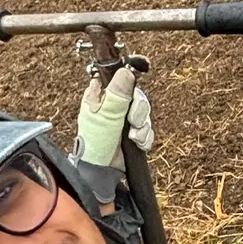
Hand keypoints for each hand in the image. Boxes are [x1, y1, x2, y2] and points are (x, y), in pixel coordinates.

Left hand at [74, 66, 152, 207]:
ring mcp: (122, 119)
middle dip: (139, 109)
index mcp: (100, 95)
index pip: (118, 77)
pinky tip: (136, 143)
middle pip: (137, 95)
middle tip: (132, 120)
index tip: (134, 88)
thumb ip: (117, 94)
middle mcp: (112, 105)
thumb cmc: (95, 143)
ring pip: (144, 112)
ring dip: (142, 125)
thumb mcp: (106, 115)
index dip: (129, 81)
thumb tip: (126, 71)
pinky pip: (147, 128)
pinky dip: (144, 136)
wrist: (100, 172)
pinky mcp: (132, 133)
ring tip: (133, 136)